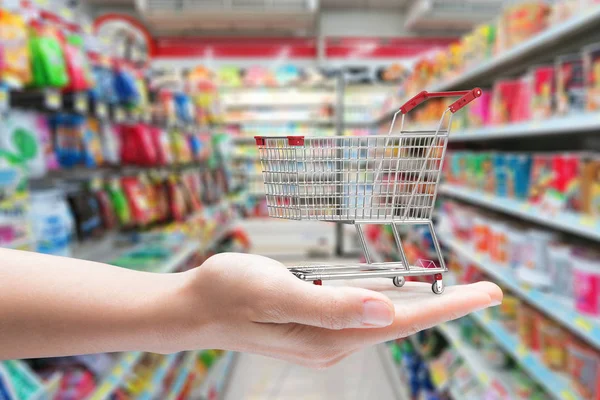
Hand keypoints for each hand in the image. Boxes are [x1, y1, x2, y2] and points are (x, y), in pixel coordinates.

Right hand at [171, 253, 501, 367]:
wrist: (197, 305)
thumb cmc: (229, 293)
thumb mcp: (275, 293)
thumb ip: (329, 304)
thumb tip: (386, 309)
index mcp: (330, 336)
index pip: (403, 321)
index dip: (449, 306)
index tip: (489, 293)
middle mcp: (334, 341)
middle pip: (403, 322)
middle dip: (448, 307)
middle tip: (487, 292)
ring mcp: (326, 335)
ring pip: (387, 318)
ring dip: (425, 306)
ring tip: (458, 295)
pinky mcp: (318, 323)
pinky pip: (366, 312)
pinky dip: (394, 301)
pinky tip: (404, 294)